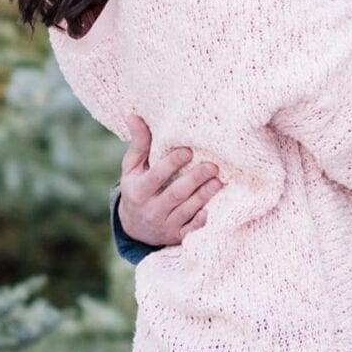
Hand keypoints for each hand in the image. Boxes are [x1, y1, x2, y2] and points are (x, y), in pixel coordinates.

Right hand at [118, 112, 221, 248]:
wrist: (135, 228)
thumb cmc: (137, 188)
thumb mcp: (132, 168)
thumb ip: (138, 144)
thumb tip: (134, 115)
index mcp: (138, 191)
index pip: (156, 177)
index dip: (171, 164)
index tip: (189, 150)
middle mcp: (151, 210)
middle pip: (175, 194)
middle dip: (194, 181)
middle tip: (212, 166)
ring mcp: (165, 225)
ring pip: (186, 211)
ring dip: (203, 197)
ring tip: (219, 182)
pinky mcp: (177, 236)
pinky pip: (190, 231)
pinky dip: (200, 223)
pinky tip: (212, 211)